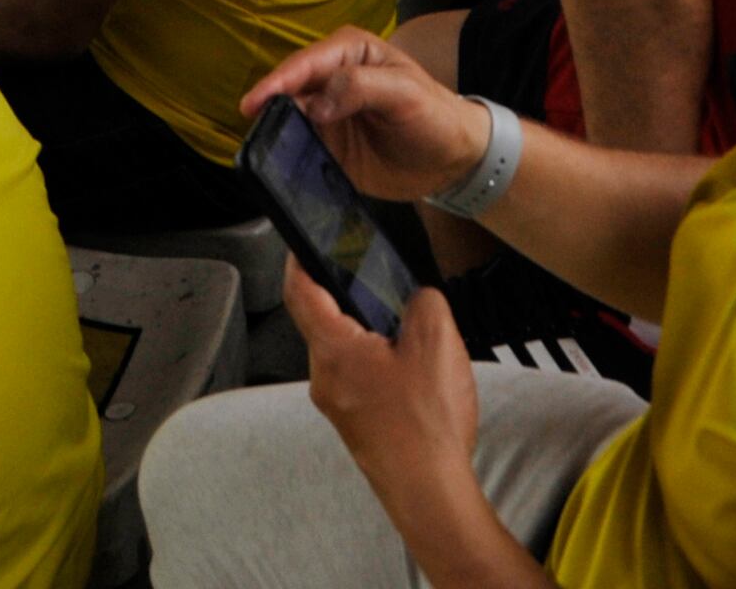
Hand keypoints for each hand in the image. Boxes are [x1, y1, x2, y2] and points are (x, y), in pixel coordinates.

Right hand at [244, 27, 492, 202]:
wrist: (452, 159)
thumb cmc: (435, 115)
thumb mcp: (407, 93)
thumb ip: (362, 87)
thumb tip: (315, 103)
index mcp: (350, 52)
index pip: (307, 63)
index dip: (280, 81)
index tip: (254, 102)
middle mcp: (331, 79)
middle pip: (291, 88)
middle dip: (269, 103)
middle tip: (251, 124)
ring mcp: (326, 114)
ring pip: (289, 117)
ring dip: (273, 128)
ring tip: (256, 143)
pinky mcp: (326, 145)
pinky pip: (299, 146)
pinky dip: (285, 152)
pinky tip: (274, 161)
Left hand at [287, 261, 489, 547]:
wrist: (430, 494)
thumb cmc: (424, 426)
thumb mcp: (437, 340)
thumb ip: (424, 301)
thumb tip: (417, 299)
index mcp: (333, 350)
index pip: (299, 291)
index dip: (299, 259)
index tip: (301, 241)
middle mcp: (325, 379)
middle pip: (325, 322)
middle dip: (351, 300)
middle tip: (380, 284)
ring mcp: (339, 406)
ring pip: (347, 353)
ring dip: (373, 337)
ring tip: (412, 335)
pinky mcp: (358, 425)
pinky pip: (362, 381)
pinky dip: (382, 367)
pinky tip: (416, 375)